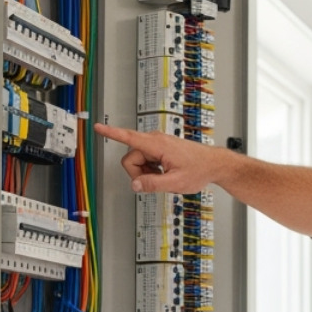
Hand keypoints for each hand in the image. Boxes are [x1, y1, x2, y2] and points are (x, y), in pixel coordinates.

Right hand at [93, 123, 230, 193]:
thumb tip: (134, 185)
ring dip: (146, 172)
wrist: (213, 164)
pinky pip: (146, 160)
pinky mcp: (160, 148)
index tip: (98, 127)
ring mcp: (157, 143)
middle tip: (157, 181)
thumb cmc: (199, 170)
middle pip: (130, 158)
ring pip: (138, 160)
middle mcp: (155, 140)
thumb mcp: (175, 183)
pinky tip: (165, 173)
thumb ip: (153, 184)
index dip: (111, 133)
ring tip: (165, 176)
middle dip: (138, 173)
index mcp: (157, 145)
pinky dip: (151, 169)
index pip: (129, 137)